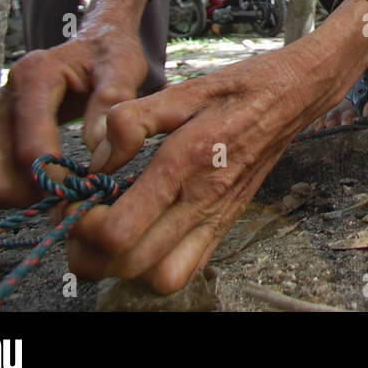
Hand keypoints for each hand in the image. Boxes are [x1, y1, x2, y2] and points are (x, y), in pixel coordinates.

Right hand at [0, 21, 148, 208]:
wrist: (96, 39)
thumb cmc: (111, 53)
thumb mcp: (123, 68)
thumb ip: (111, 104)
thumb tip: (99, 155)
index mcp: (33, 77)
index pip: (31, 147)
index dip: (55, 177)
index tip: (83, 190)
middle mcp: (5, 97)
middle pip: (2, 171)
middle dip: (37, 191)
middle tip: (74, 193)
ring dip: (28, 194)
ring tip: (67, 186)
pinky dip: (23, 188)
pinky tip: (53, 181)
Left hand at [62, 0, 367, 293]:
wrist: (292, 97)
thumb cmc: (238, 89)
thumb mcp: (181, 89)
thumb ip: (132, 121)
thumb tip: (97, 159)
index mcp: (185, 162)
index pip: (118, 230)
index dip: (80, 226)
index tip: (75, 201)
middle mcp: (203, 199)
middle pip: (129, 264)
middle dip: (90, 251)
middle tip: (84, 220)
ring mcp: (218, 217)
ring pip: (159, 278)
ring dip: (124, 265)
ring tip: (113, 231)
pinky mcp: (227, 223)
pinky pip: (188, 270)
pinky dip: (157, 267)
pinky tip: (146, 236)